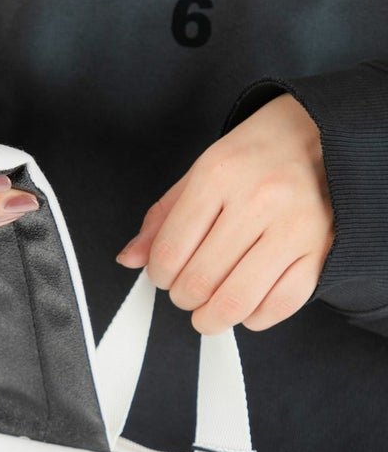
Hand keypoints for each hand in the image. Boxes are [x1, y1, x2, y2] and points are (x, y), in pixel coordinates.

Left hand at [116, 94, 334, 333]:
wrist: (319, 133)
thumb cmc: (256, 156)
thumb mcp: (200, 173)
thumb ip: (163, 217)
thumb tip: (130, 258)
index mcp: (219, 175)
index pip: (169, 252)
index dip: (158, 275)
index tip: (164, 274)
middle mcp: (260, 199)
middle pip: (199, 282)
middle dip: (183, 297)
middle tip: (188, 290)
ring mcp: (294, 227)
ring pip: (236, 302)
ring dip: (212, 317)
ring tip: (209, 309)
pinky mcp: (321, 250)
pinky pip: (278, 306)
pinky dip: (254, 318)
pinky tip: (246, 305)